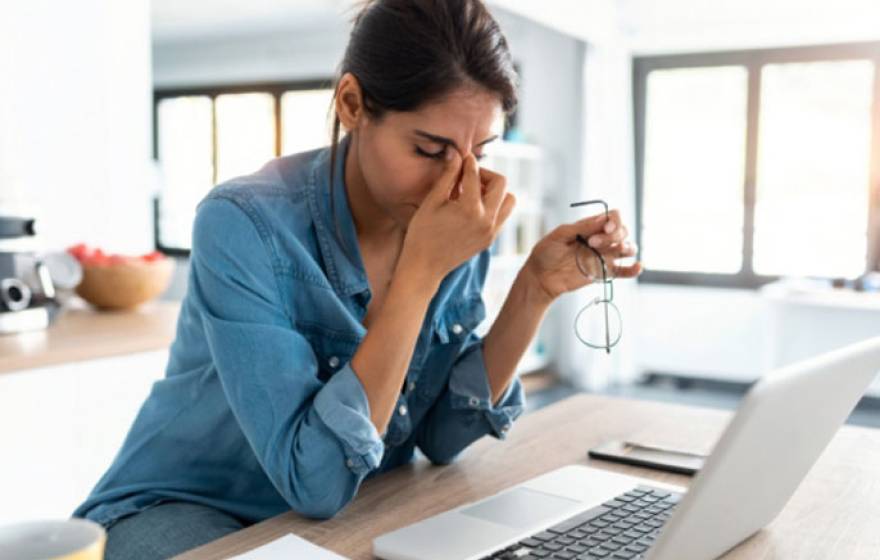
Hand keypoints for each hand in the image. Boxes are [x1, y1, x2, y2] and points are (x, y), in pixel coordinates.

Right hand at [398, 152, 515, 284]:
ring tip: (473, 193)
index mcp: (470, 209)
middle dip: (485, 174)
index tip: (462, 157)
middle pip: (501, 183)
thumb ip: (448, 177)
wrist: (424, 267)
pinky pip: (502, 215)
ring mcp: (491, 232)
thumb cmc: (422, 233)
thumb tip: (456, 154)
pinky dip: (493, 206)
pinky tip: (473, 207)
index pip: (475, 174)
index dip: (467, 162)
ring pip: (509, 200)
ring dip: (495, 191)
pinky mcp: (490, 240)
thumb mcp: (432, 202)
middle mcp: (487, 220)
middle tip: (467, 177)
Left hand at [522, 209, 640, 301]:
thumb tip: (602, 219)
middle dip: (613, 235)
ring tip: (617, 250)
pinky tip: (637, 266)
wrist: (541, 276)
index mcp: (591, 226)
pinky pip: (624, 271)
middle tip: (592, 243)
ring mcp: (604, 256)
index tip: (605, 228)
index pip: (613, 217)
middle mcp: (601, 239)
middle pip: (622, 231)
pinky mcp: (604, 272)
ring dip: (627, 247)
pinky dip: (634, 269)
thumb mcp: (559, 235)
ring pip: (628, 248)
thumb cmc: (546, 252)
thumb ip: (581, 227)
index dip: (614, 221)